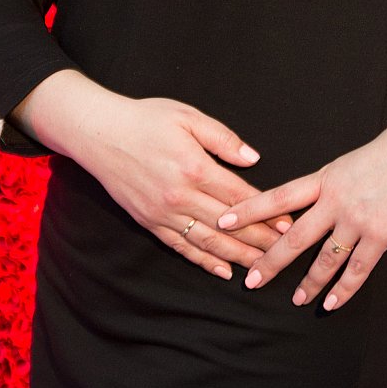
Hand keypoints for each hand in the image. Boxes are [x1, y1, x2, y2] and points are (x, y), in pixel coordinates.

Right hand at [62, 89, 291, 280]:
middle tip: (284, 251)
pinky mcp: (149, 222)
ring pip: (207, 242)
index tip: (288, 224)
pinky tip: (223, 270)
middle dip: (259, 239)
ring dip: (237, 256)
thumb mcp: (187, 117)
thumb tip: (253, 158)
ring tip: (261, 267)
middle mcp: (179, 195)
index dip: (266, 212)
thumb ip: (222, 138)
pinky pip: (181, 247)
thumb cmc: (144, 119)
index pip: (239, 196)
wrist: (98, 133)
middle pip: (228, 224)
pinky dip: (204, 261)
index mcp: (194, 167)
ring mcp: (163, 212)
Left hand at [215, 129, 386, 310]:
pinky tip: (331, 303)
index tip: (223, 221)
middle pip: (293, 236)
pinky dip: (343, 289)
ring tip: (295, 300)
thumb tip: (314, 202)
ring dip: (308, 282)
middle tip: (249, 280)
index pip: (277, 197)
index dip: (248, 210)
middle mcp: (334, 200)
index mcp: (323, 179)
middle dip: (270, 260)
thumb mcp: (347, 164)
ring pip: (324, 258)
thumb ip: (328, 185)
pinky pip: (357, 268)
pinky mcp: (380, 234)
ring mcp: (356, 219)